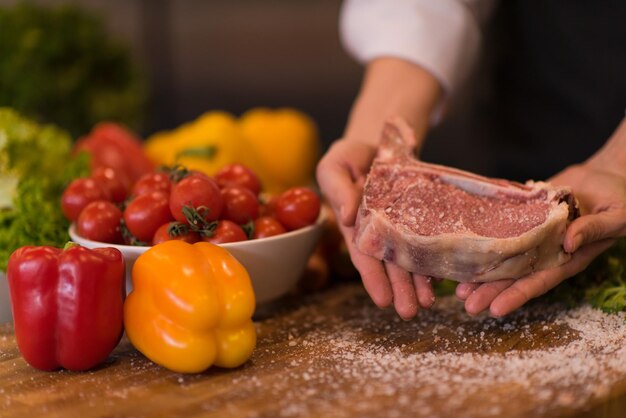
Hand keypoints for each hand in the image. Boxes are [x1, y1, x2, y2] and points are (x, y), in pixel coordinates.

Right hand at [316, 138, 434, 318]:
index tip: (382, 300)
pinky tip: (442, 277)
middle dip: (398, 288)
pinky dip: (432, 258)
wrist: (377, 141)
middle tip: (410, 312)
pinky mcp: (417, 215)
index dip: (372, 277)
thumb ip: (337, 190)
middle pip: (388, 263)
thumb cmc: (349, 156)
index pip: (363, 254)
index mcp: (354, 223)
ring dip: (416, 282)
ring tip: (428, 304)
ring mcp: (398, 224)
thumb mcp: (334, 167)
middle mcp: (377, 229)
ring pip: (408, 256)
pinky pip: (426, 239)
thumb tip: (346, 216)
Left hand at [456, 161, 625, 316]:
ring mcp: (530, 234)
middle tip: (465, 303)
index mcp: (568, 258)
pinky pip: (499, 227)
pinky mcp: (521, 215)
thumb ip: (592, 230)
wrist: (606, 177)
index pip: (539, 281)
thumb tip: (568, 244)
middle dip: (490, 290)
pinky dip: (482, 237)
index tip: (495, 310)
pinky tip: (461, 247)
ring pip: (502, 255)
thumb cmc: (619, 201)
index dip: (517, 295)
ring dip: (480, 270)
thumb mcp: (615, 216)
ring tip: (456, 286)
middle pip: (513, 275)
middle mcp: (544, 250)